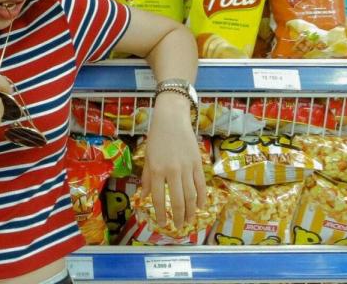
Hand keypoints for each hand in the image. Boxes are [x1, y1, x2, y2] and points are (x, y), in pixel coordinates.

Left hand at [142, 93, 206, 227]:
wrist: (172, 119)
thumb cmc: (156, 137)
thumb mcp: (147, 157)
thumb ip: (147, 178)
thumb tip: (145, 197)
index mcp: (157, 170)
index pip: (159, 198)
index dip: (161, 213)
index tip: (162, 223)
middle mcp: (172, 171)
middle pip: (178, 201)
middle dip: (178, 217)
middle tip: (177, 226)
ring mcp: (187, 167)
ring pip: (191, 196)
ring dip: (191, 212)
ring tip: (189, 221)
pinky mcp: (198, 163)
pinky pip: (201, 185)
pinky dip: (201, 198)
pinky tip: (200, 207)